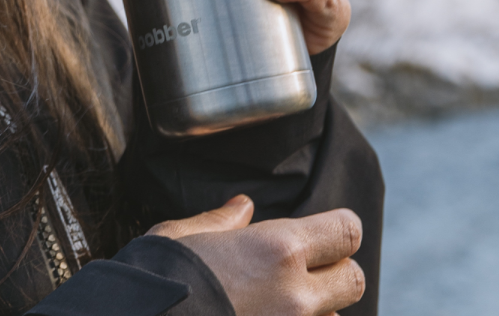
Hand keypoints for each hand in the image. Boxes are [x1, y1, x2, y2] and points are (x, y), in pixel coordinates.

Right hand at [149, 194, 365, 315]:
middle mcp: (297, 294)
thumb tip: (243, 207)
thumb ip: (221, 222)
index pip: (346, 233)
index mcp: (278, 249)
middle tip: (302, 270)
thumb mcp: (183, 235)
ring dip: (315, 309)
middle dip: (333, 272)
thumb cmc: (159, 275)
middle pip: (353, 279)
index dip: (338, 229)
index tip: (324, 231)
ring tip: (277, 303)